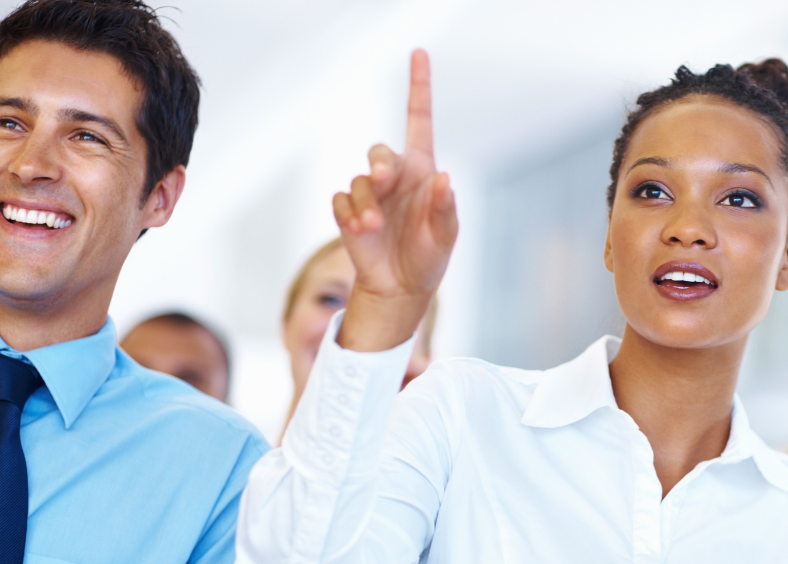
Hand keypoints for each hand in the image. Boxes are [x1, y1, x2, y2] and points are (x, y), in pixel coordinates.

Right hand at [334, 49, 457, 351]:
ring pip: (359, 181)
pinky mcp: (349, 213)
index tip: (418, 53)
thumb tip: (445, 178)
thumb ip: (446, 207)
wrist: (402, 287)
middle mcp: (394, 176)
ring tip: (373, 226)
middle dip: (380, 163)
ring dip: (366, 202)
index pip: (418, 121)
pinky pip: (341, 202)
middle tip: (384, 178)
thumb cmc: (430, 256)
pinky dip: (349, 214)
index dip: (418, 87)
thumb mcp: (446, 235)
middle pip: (379, 151)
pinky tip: (361, 230)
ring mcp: (370, 194)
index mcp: (422, 171)